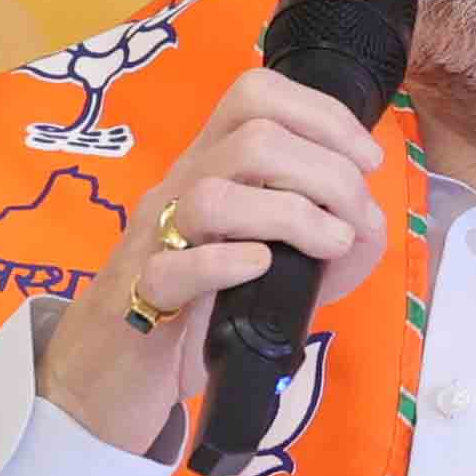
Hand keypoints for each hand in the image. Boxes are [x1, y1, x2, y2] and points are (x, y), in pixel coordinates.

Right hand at [37, 66, 393, 463]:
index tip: (367, 161)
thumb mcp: (266, 269)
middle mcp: (178, 192)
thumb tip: (371, 227)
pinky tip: (263, 269)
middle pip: (251, 137)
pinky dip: (226, 263)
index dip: (322, 114)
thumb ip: (319, 242)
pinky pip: (173, 269)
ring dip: (290, 214)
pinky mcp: (138, 302)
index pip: (256, 95)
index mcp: (208, 170)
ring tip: (328, 246)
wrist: (104, 380)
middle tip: (353, 219)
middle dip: (325, 170)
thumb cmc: (191, 313)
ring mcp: (153, 244)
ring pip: (213, 194)